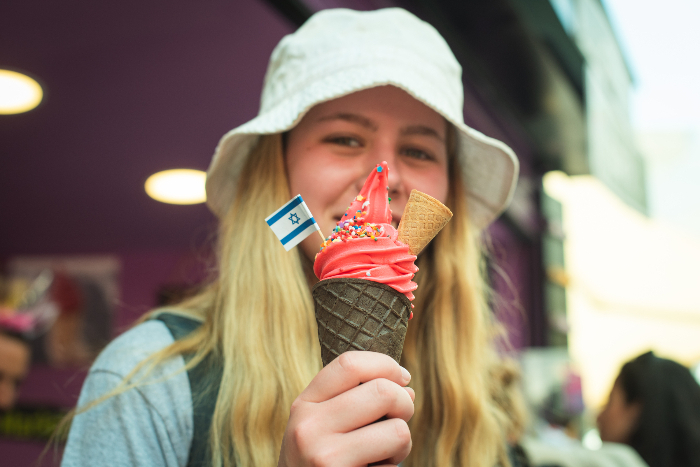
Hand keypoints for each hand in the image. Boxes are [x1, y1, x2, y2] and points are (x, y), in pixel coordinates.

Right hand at [278, 351, 414, 466]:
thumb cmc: (318, 464)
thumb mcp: (321, 426)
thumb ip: (354, 400)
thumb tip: (405, 387)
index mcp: (304, 405)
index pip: (349, 363)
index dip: (385, 365)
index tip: (402, 377)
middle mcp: (309, 427)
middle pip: (382, 391)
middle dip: (405, 404)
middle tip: (398, 420)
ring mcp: (324, 457)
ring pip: (398, 430)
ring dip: (402, 443)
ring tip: (383, 455)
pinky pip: (393, 466)